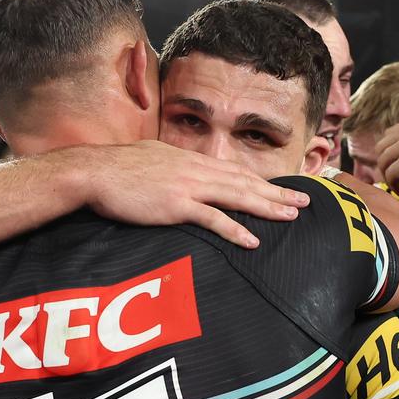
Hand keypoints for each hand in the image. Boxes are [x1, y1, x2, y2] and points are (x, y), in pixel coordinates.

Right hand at [84, 141, 310, 248]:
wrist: (94, 172)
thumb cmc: (117, 168)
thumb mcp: (152, 158)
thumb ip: (173, 167)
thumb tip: (182, 174)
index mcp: (190, 160)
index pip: (234, 170)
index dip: (261, 180)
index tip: (282, 188)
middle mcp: (195, 170)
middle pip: (245, 181)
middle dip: (277, 192)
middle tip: (304, 201)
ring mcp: (187, 187)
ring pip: (237, 196)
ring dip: (267, 207)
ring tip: (291, 216)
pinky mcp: (176, 205)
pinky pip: (212, 219)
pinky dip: (234, 229)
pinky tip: (252, 240)